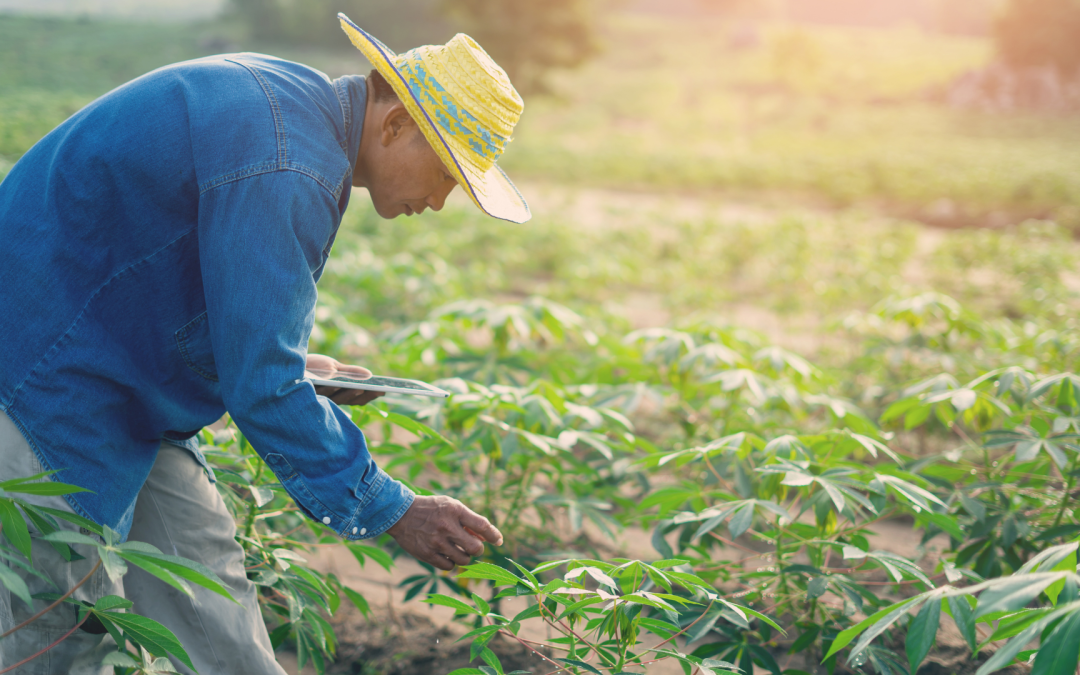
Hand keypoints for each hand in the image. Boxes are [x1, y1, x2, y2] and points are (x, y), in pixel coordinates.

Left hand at [305, 353, 384, 406]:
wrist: (286, 362)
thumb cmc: (311, 366)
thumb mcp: (333, 366)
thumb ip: (349, 372)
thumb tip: (369, 375)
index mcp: (338, 394)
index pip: (358, 399)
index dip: (370, 395)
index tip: (384, 390)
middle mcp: (329, 400)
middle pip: (349, 400)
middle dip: (363, 394)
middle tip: (375, 388)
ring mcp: (318, 398)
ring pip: (336, 398)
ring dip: (348, 393)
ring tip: (360, 386)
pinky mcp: (305, 394)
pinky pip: (319, 393)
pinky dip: (330, 388)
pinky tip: (336, 382)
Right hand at [386, 495, 503, 570]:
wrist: (400, 514)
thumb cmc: (431, 509)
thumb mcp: (451, 506)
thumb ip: (469, 520)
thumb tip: (486, 538)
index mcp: (455, 511)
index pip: (482, 525)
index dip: (494, 535)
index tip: (499, 541)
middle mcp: (446, 527)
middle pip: (475, 548)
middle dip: (478, 549)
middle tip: (473, 546)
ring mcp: (436, 542)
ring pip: (464, 560)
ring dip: (465, 556)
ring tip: (457, 549)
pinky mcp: (427, 554)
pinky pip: (449, 567)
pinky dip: (451, 562)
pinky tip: (446, 554)